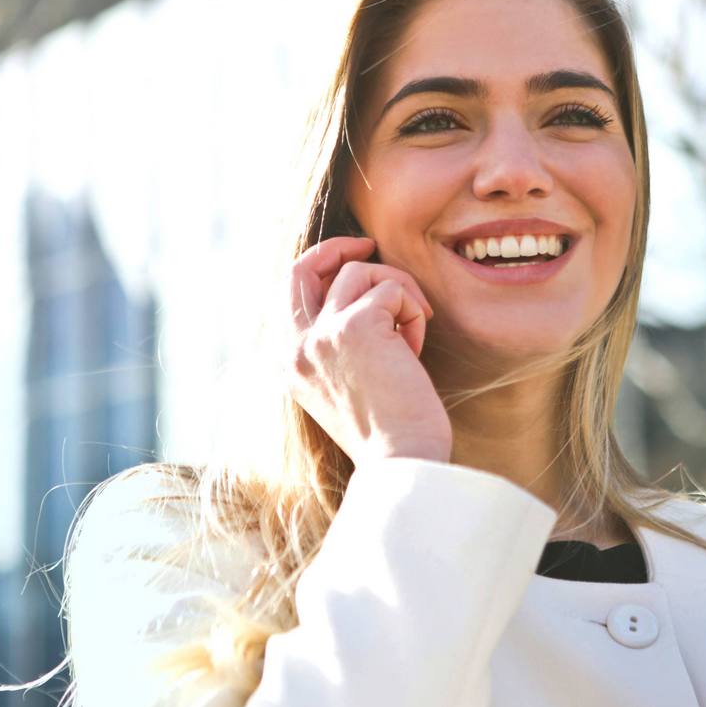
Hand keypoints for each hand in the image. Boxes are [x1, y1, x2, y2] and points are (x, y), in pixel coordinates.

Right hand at [287, 236, 451, 465]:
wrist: (402, 462)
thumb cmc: (387, 432)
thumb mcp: (344, 386)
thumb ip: (336, 345)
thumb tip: (361, 296)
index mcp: (289, 363)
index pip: (289, 292)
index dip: (320, 266)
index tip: (351, 260)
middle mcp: (296, 346)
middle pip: (303, 266)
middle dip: (338, 247)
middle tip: (370, 245)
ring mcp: (322, 334)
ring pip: (361, 273)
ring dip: (398, 293)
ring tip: (412, 334)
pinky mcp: (356, 326)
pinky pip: (392, 289)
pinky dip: (413, 311)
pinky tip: (416, 348)